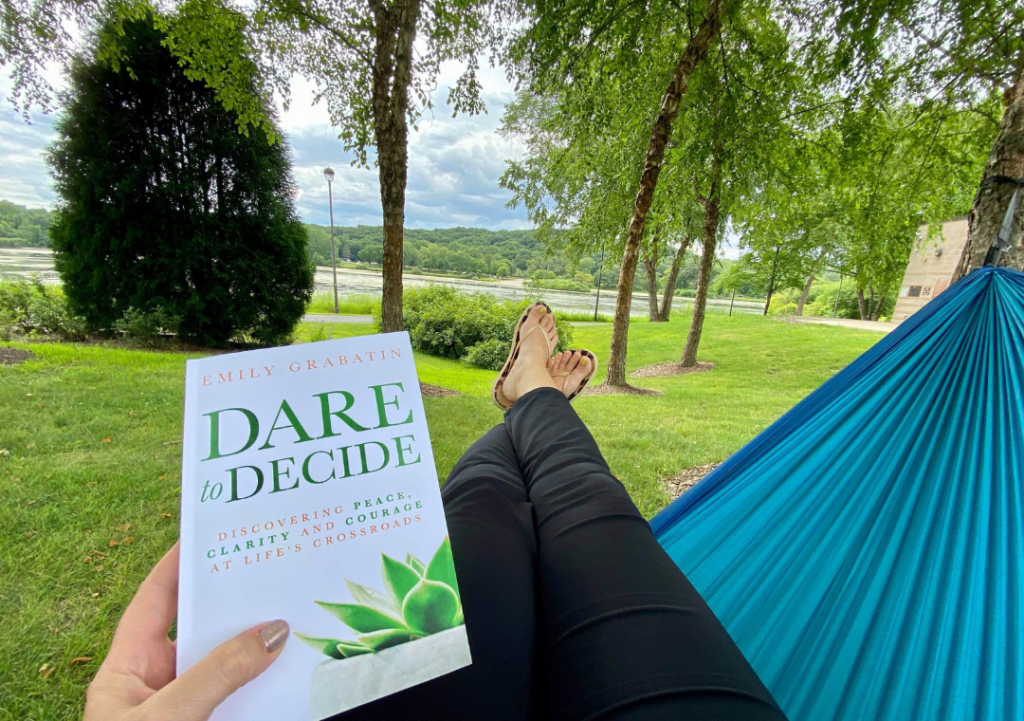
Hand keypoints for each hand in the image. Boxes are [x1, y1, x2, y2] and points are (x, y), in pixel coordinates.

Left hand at [83, 543, 287, 720]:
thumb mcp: (167, 715)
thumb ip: (216, 675)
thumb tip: (273, 632)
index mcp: (127, 670)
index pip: (154, 601)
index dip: (177, 565)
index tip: (207, 533)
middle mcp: (155, 685)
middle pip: (199, 630)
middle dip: (233, 605)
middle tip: (270, 572)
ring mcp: (182, 709)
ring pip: (225, 667)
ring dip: (257, 650)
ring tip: (295, 620)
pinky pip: (239, 698)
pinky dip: (264, 685)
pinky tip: (292, 672)